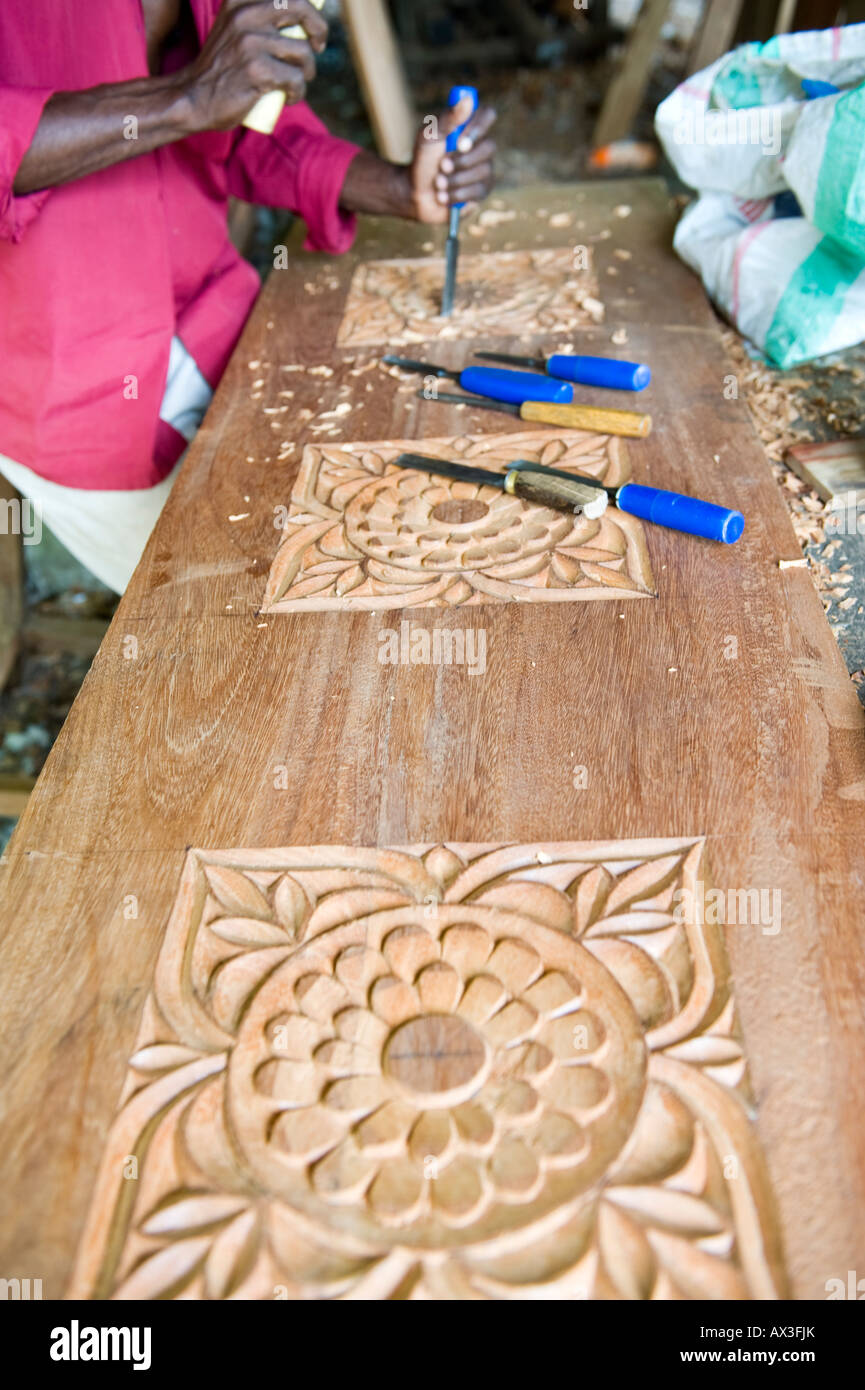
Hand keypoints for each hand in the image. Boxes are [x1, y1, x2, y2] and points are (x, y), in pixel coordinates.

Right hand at [182, 0, 327, 131]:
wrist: (194, 98)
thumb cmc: (222, 67)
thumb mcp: (235, 28)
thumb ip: (256, 16)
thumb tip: (300, 14)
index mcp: (240, 0)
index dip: (310, 9)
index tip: (312, 26)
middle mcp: (245, 14)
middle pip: (300, 8)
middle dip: (318, 28)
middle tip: (318, 46)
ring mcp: (250, 41)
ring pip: (303, 52)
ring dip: (307, 71)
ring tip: (294, 81)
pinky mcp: (256, 70)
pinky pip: (295, 79)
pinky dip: (298, 92)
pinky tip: (288, 97)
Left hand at [409, 96, 496, 223]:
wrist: (415, 192)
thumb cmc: (422, 159)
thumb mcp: (430, 136)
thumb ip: (448, 118)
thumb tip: (467, 100)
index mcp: (469, 127)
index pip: (488, 115)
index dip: (478, 127)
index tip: (460, 141)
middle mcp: (481, 145)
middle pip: (489, 147)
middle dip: (461, 161)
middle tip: (442, 166)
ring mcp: (485, 168)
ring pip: (483, 172)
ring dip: (454, 180)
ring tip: (438, 184)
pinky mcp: (482, 190)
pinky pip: (478, 191)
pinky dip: (457, 195)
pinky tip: (444, 196)